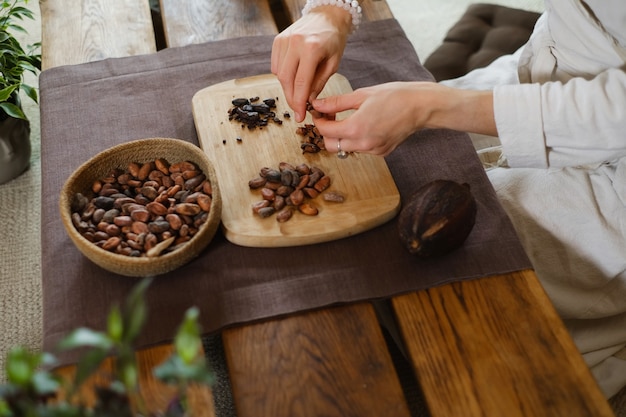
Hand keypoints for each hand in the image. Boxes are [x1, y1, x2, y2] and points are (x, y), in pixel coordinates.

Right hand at [271, 7, 351, 121]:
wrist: (327, 16)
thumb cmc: (333, 40)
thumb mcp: (333, 63)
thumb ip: (319, 83)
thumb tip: (307, 101)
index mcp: (311, 49)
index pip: (301, 83)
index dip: (298, 103)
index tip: (299, 116)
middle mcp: (295, 43)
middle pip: (286, 80)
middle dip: (291, 98)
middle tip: (297, 110)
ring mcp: (284, 41)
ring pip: (278, 74)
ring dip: (287, 88)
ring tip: (298, 93)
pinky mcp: (278, 41)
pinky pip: (275, 66)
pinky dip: (282, 76)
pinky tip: (293, 78)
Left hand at [311, 82, 495, 155]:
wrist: (422, 106)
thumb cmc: (395, 95)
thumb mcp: (362, 95)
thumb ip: (336, 103)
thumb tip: (317, 105)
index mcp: (356, 128)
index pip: (325, 131)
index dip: (318, 121)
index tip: (319, 111)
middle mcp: (363, 144)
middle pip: (331, 145)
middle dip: (326, 132)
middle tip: (330, 116)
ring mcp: (373, 150)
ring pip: (346, 148)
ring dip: (341, 136)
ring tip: (347, 118)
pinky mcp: (382, 152)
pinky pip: (360, 149)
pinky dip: (356, 139)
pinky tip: (363, 124)